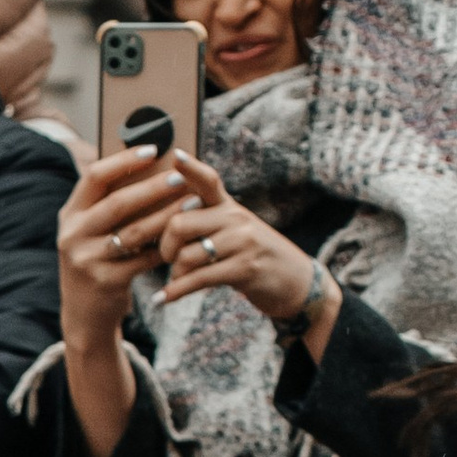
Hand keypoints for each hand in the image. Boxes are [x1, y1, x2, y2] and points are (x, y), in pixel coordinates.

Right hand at [57, 142, 199, 456]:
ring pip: (135, 232)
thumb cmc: (97, 261)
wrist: (84, 316)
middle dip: (152, 187)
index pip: (94, 176)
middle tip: (180, 176)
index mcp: (70, 214)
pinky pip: (143, 260)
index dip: (124, 160)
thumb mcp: (91, 230)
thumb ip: (108, 201)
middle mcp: (72, 236)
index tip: (154, 149)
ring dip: (167, 215)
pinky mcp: (106, 282)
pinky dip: (166, 247)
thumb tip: (149, 161)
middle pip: (117, 203)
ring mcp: (86, 261)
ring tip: (194, 202)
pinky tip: (185, 237)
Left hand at [152, 158, 325, 335]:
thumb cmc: (253, 256)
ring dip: (175, 274)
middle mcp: (235, 219)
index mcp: (229, 206)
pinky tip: (162, 299)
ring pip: (187, 255)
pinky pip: (199, 279)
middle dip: (164, 247)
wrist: (294, 281)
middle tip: (167, 259)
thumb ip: (206, 221)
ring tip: (177, 281)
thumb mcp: (234, 230)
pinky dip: (176, 292)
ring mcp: (242, 243)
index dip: (191, 169)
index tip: (175, 157)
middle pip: (180, 224)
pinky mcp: (244, 269)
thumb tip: (167, 220)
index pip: (208, 180)